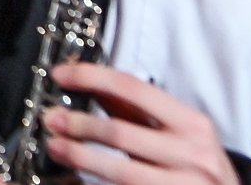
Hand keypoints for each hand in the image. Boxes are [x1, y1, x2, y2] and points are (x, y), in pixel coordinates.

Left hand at [40, 63, 234, 184]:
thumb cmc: (198, 163)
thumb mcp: (177, 129)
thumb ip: (134, 108)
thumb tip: (88, 81)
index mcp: (193, 124)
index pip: (133, 88)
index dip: (91, 77)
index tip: (61, 76)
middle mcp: (194, 155)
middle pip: (122, 133)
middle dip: (79, 124)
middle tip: (52, 119)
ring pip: (123, 171)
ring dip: (81, 157)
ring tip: (56, 146)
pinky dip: (99, 184)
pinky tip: (79, 177)